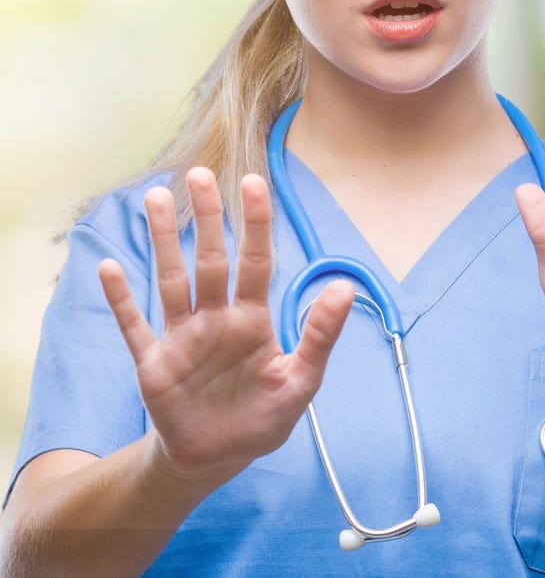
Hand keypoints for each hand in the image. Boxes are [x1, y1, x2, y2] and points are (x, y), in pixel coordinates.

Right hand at [98, 168, 353, 481]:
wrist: (219, 458)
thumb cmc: (263, 416)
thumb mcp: (301, 381)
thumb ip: (320, 335)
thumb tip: (346, 288)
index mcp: (254, 320)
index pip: (257, 262)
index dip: (256, 224)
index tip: (254, 182)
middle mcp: (217, 319)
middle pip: (211, 259)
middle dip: (208, 218)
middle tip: (200, 174)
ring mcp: (183, 337)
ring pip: (171, 280)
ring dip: (164, 242)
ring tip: (156, 198)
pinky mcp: (154, 363)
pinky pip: (134, 325)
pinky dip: (122, 300)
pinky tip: (110, 268)